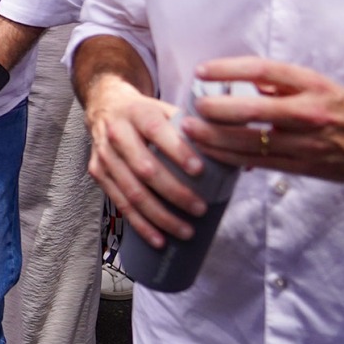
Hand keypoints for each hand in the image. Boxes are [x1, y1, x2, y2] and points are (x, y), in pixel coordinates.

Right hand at [84, 73, 208, 248]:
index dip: (177, 151)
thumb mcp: (168, 109)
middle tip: (200, 209)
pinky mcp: (97, 172)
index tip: (200, 171)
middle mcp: (116, 133)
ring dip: (159, 215)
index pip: (157, 131)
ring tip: (186, 231)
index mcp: (138, 113)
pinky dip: (139, 223)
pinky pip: (119, 203)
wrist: (106, 105)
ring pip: (131, 191)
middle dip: (174, 192)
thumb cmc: (147, 113)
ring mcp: (104, 155)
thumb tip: (246, 154)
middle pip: (144, 168)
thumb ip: (201, 129)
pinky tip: (158, 238)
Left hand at [185, 57, 343, 181]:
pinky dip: (230, 157)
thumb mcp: (321, 86)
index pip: (263, 70)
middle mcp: (308, 112)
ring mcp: (305, 142)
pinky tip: (211, 152)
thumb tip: (243, 83)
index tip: (202, 70)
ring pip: (249, 140)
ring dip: (213, 136)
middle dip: (214, 108)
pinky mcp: (303, 166)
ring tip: (190, 130)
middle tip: (193, 105)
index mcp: (312, 85)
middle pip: (251, 108)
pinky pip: (258, 162)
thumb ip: (283, 84)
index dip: (227, 69)